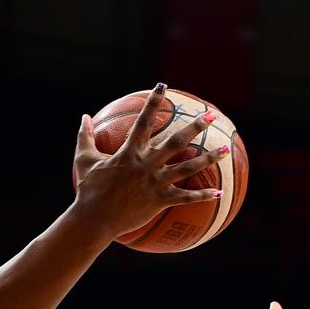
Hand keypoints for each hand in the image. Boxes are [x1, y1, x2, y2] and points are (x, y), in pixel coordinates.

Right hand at [70, 84, 228, 238]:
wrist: (93, 220)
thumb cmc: (88, 190)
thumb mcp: (83, 160)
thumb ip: (85, 137)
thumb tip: (84, 117)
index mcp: (129, 152)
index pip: (144, 121)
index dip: (153, 102)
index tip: (162, 87)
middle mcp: (146, 165)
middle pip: (176, 142)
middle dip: (195, 127)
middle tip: (211, 115)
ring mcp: (155, 184)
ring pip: (187, 168)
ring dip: (209, 158)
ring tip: (226, 150)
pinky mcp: (159, 201)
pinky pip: (185, 198)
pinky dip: (202, 196)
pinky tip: (219, 193)